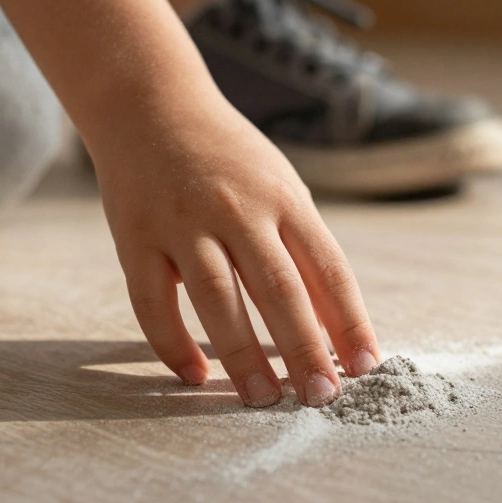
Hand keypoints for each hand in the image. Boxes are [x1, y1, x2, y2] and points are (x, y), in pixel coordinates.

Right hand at [88, 87, 380, 406]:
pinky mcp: (135, 238)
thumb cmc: (229, 158)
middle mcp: (237, 208)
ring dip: (244, 355)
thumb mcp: (279, 188)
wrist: (149, 103)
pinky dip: (173, 344)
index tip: (366, 367)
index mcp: (284, 198)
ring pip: (218, 299)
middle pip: (279, 289)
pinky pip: (153, 302)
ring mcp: (182, 223)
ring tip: (264, 399)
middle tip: (321, 398)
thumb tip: (331, 328)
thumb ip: (303, 251)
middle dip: (304, 349)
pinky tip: (195, 377)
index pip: (328, 269)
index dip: (350, 322)